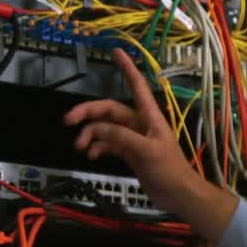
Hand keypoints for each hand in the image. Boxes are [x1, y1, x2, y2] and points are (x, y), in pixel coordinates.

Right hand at [64, 48, 235, 239]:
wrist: (177, 194)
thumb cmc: (169, 170)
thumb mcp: (146, 151)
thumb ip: (122, 137)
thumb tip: (97, 129)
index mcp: (149, 116)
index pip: (136, 86)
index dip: (127, 68)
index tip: (116, 51)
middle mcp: (140, 123)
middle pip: (110, 110)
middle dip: (89, 113)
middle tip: (68, 120)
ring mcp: (133, 138)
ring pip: (106, 128)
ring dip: (90, 134)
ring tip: (79, 147)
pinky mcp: (129, 153)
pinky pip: (108, 144)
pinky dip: (97, 147)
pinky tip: (91, 155)